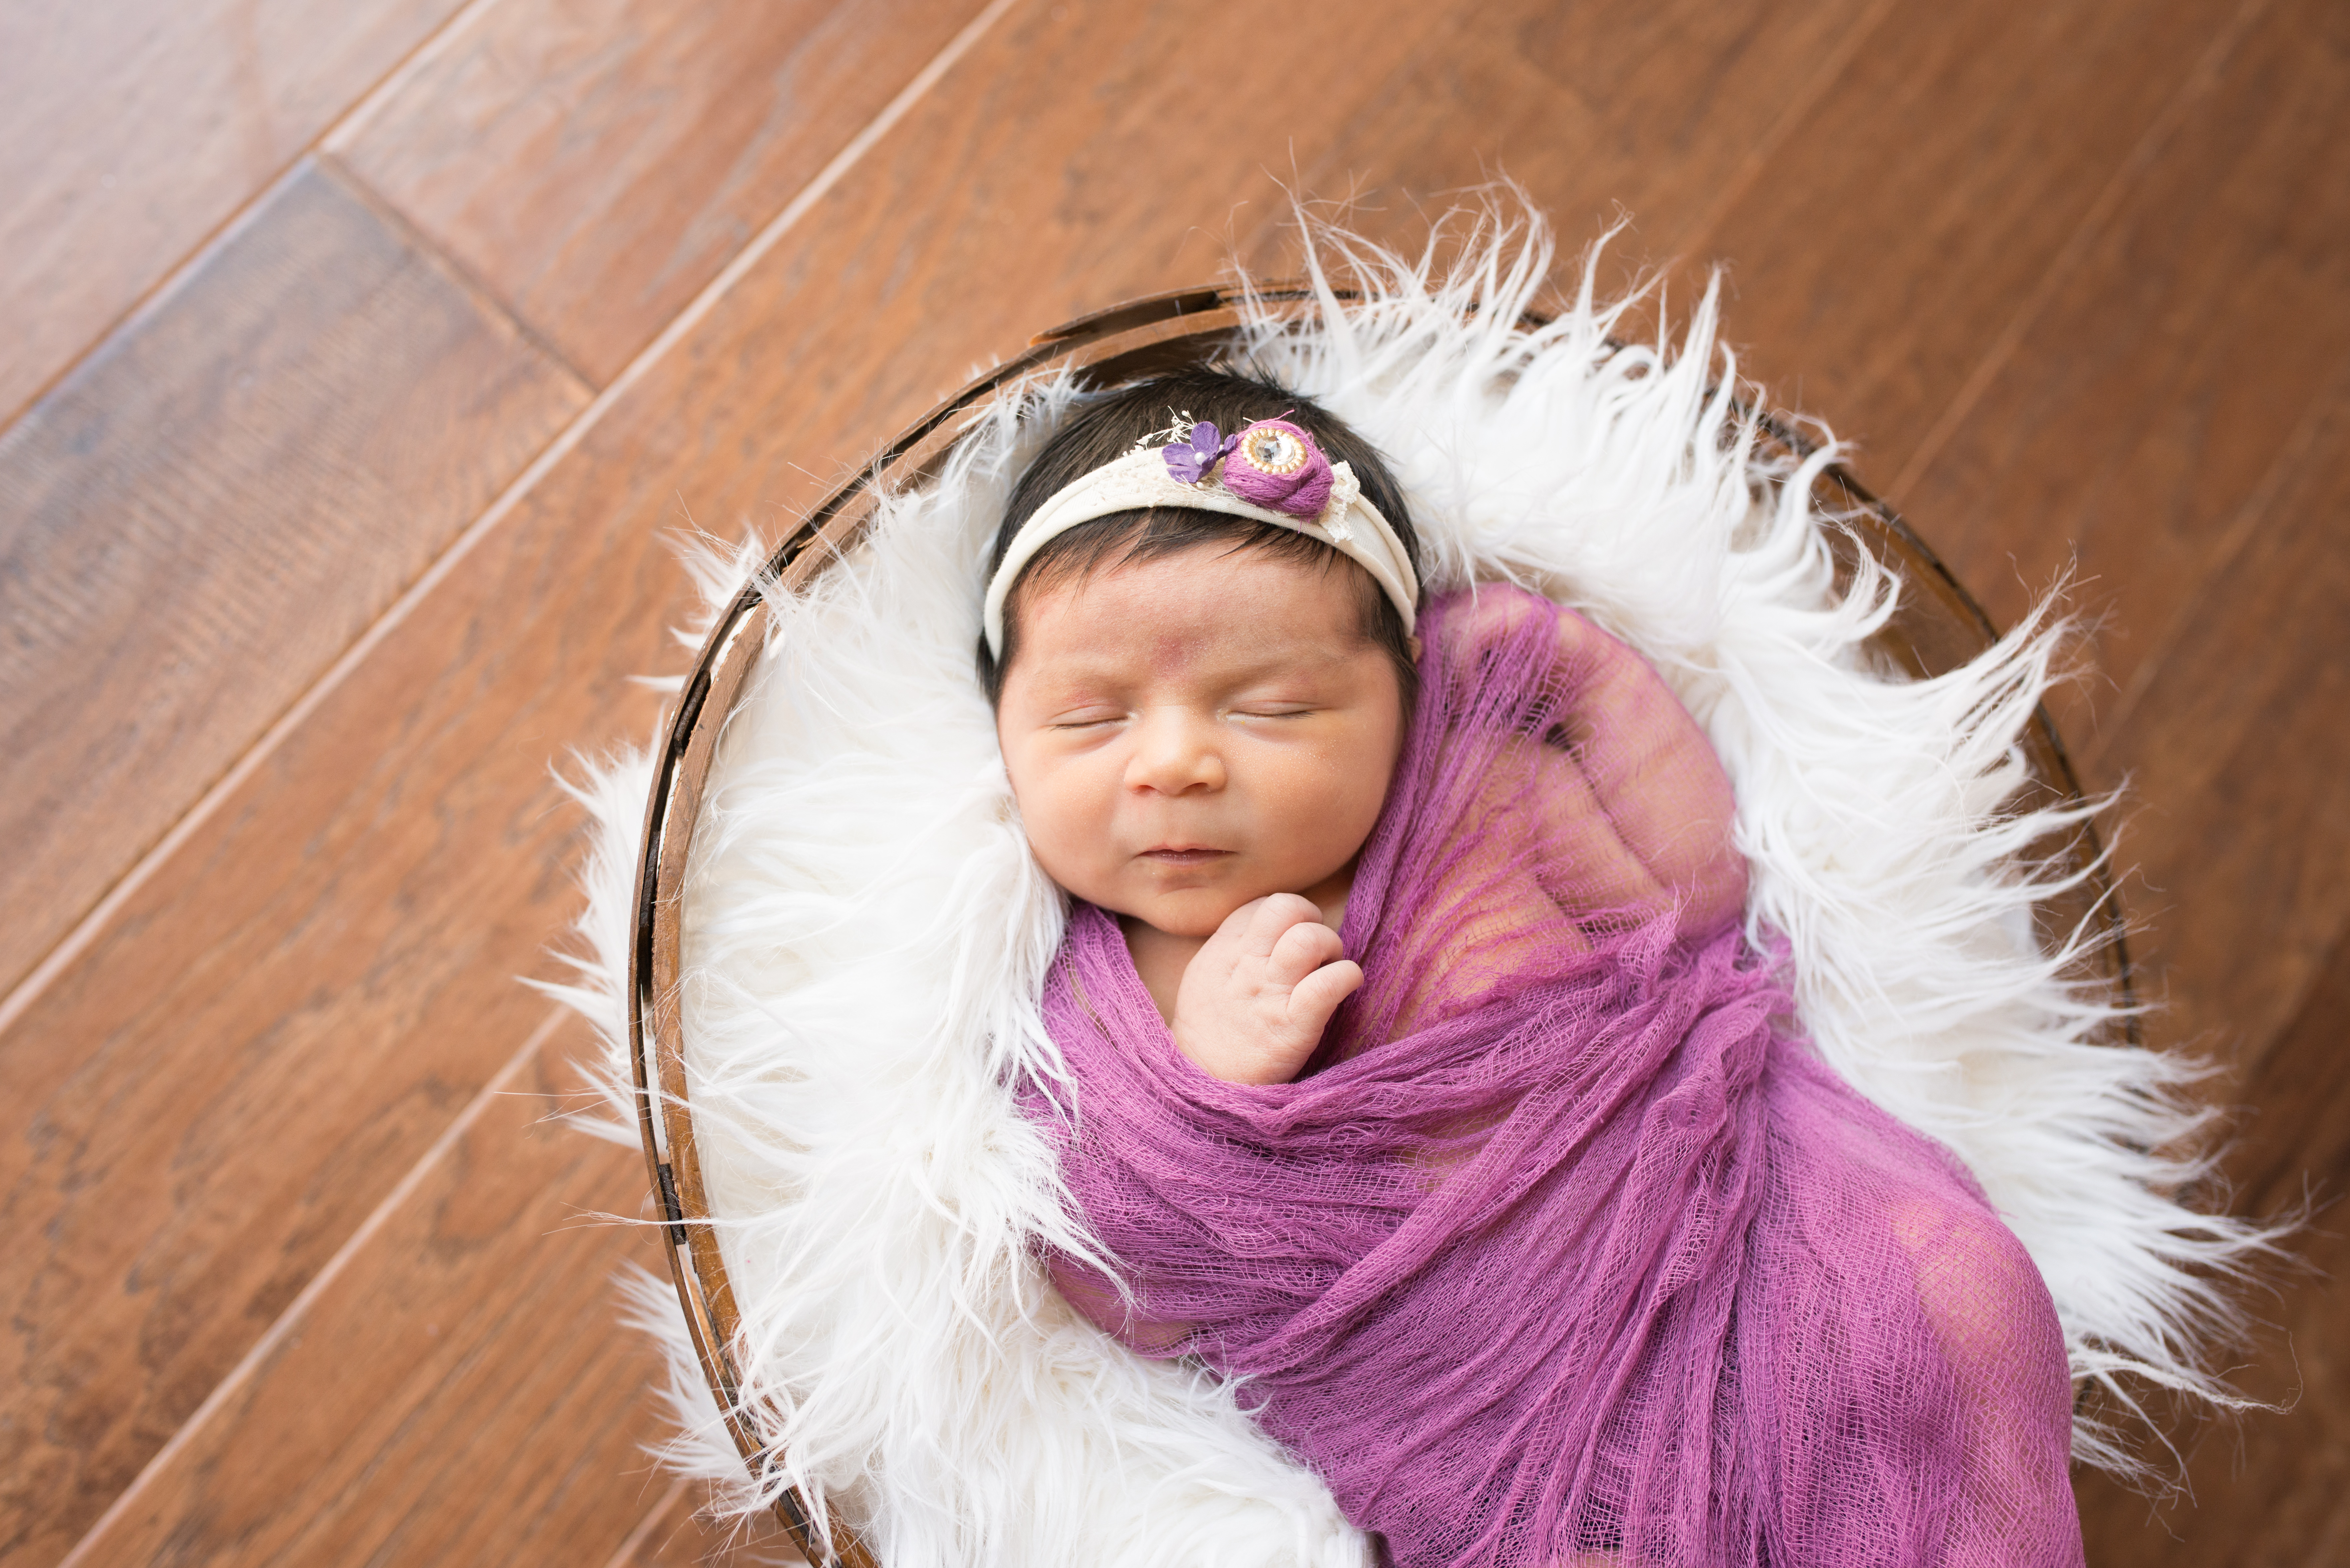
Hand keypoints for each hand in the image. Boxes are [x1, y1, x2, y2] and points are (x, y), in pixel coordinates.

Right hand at [1171, 894, 1362, 1084]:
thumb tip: (1270, 927)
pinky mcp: (1292, 1025)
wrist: (1200, 1082)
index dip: (1288, 917)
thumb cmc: (1210, 1029)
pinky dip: (1347, 977)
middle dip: (1313, 921)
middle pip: (1287, 906)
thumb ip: (1233, 945)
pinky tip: (1346, 986)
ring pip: (1310, 938)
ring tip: (1329, 968)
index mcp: (1225, 949)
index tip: (1290, 940)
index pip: (1265, 904)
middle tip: (1317, 952)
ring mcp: (1270, 993)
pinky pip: (1328, 984)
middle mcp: (1247, 964)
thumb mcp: (1205, 974)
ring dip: (1332, 947)